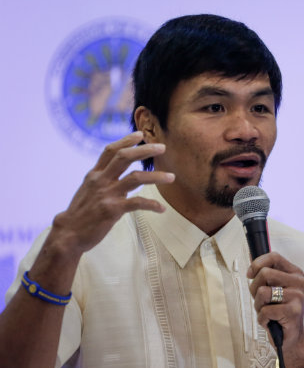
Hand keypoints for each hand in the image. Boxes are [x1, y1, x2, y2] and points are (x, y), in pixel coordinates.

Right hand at [51, 131, 173, 255]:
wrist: (68, 234)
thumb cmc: (81, 212)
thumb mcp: (88, 189)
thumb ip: (102, 178)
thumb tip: (115, 171)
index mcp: (94, 175)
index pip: (110, 151)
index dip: (125, 141)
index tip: (140, 134)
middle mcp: (100, 180)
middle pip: (124, 157)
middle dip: (144, 150)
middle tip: (162, 147)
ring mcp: (107, 194)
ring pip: (135, 178)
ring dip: (156, 177)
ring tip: (171, 177)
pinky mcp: (112, 209)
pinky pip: (138, 203)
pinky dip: (152, 205)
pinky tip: (162, 208)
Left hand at [247, 252, 303, 367]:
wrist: (291, 338)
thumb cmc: (279, 312)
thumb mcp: (273, 289)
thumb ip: (266, 273)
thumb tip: (251, 254)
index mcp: (296, 273)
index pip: (274, 256)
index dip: (257, 264)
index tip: (250, 275)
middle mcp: (299, 282)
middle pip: (265, 273)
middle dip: (254, 289)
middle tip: (260, 301)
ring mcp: (297, 296)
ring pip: (262, 292)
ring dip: (258, 305)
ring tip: (267, 312)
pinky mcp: (293, 311)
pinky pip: (265, 310)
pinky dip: (262, 319)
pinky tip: (270, 322)